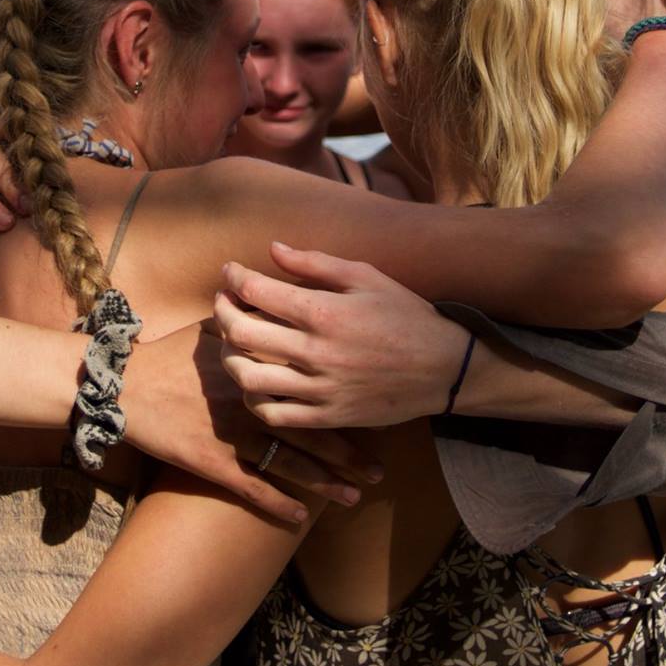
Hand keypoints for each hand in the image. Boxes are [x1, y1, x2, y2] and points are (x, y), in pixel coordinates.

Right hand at [120, 318, 382, 524]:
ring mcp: (233, 433)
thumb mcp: (210, 328)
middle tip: (379, 470)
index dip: (345, 402)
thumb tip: (271, 306)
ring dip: (325, 484)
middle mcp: (253, 401)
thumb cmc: (166, 355)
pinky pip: (252, 487)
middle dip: (349, 454)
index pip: (313, 385)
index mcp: (258, 367)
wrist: (123, 385)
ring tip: (353, 497)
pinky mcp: (212, 461)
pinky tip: (299, 518)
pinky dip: (277, 504)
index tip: (373, 413)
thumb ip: (248, 322)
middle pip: (312, 429)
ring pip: (290, 463)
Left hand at [212, 243, 470, 429]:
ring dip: (230, 357)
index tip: (230, 272)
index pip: (256, 292)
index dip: (233, 278)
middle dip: (222, 312)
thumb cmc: (406, 316)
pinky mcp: (326, 417)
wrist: (443, 369)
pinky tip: (257, 381)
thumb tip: (272, 249)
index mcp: (324, 312)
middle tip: (224, 302)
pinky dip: (254, 398)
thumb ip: (315, 263)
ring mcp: (319, 389)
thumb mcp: (366, 276)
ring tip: (234, 343)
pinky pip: (273, 414)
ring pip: (249, 379)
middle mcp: (315, 352)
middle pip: (241, 334)